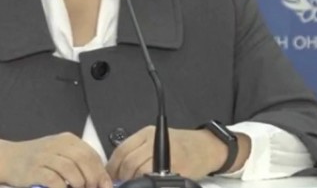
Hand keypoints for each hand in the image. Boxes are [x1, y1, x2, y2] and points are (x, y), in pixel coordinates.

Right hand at [0, 133, 111, 187]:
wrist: (8, 158)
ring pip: (71, 170)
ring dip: (79, 185)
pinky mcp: (34, 169)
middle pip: (84, 161)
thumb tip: (102, 181)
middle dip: (92, 180)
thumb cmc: (37, 159)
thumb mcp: (60, 154)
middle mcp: (57, 145)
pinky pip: (54, 180)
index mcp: (67, 140)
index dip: (101, 173)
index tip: (106, 186)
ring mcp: (44, 156)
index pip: (92, 155)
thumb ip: (79, 163)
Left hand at [106, 126, 246, 180]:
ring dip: (133, 181)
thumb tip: (117, 166)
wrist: (206, 147)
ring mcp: (165, 155)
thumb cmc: (181, 145)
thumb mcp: (156, 139)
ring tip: (135, 183)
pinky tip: (148, 183)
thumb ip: (138, 149)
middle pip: (128, 162)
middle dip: (121, 177)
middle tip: (121, 183)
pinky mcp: (176, 169)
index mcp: (147, 133)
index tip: (110, 175)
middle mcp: (154, 142)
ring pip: (138, 171)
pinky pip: (153, 178)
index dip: (112, 166)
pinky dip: (146, 182)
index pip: (121, 150)